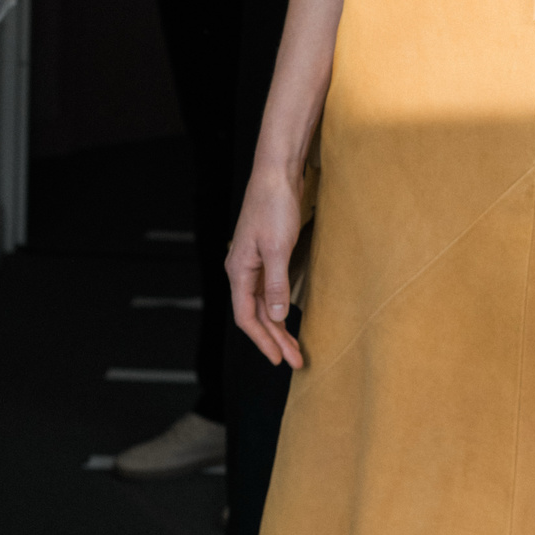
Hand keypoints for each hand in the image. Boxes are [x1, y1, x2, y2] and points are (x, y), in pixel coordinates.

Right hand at [227, 162, 305, 366]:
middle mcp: (242, 270)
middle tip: (295, 360)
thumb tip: (276, 317)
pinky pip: (270, 290)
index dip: (262, 340)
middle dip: (275, 339)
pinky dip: (279, 307)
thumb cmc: (274, 206)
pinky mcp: (267, 254)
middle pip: (256, 314)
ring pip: (264, 304)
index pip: (246, 317)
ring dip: (279, 326)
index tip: (279, 359)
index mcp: (239, 271)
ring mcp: (254, 263)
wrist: (277, 174)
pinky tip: (288, 317)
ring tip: (295, 347)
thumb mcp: (278, 248)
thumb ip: (275, 284)